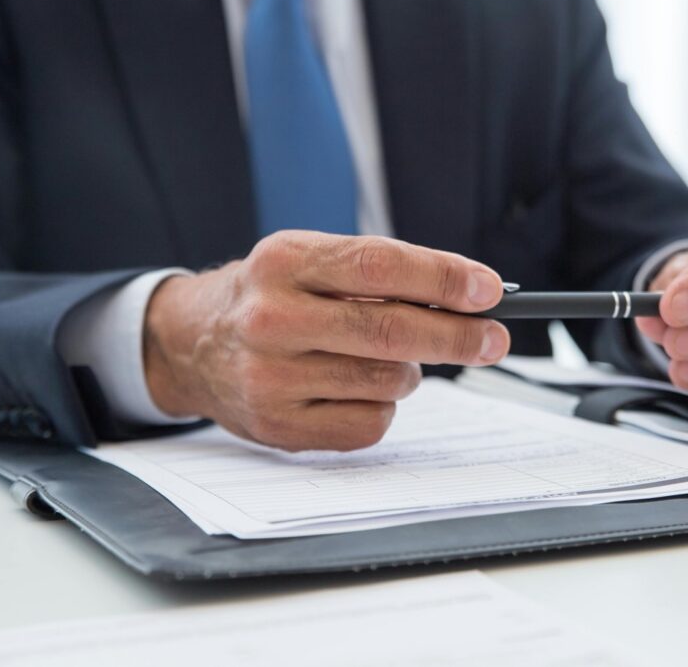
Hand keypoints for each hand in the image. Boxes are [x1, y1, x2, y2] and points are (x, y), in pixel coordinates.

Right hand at [143, 231, 508, 450]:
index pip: (378, 265)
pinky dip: (383, 406)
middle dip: (458, 336)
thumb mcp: (308, 261)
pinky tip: (357, 389)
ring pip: (388, 381)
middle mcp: (271, 318)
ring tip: (390, 358)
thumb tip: (468, 297)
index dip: (443, 277)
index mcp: (283, 261)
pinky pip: (370, 424)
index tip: (489, 290)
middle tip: (494, 339)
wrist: (194, 345)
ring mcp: (271, 377)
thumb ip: (379, 272)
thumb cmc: (273, 297)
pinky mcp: (279, 426)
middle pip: (391, 330)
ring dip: (411, 371)